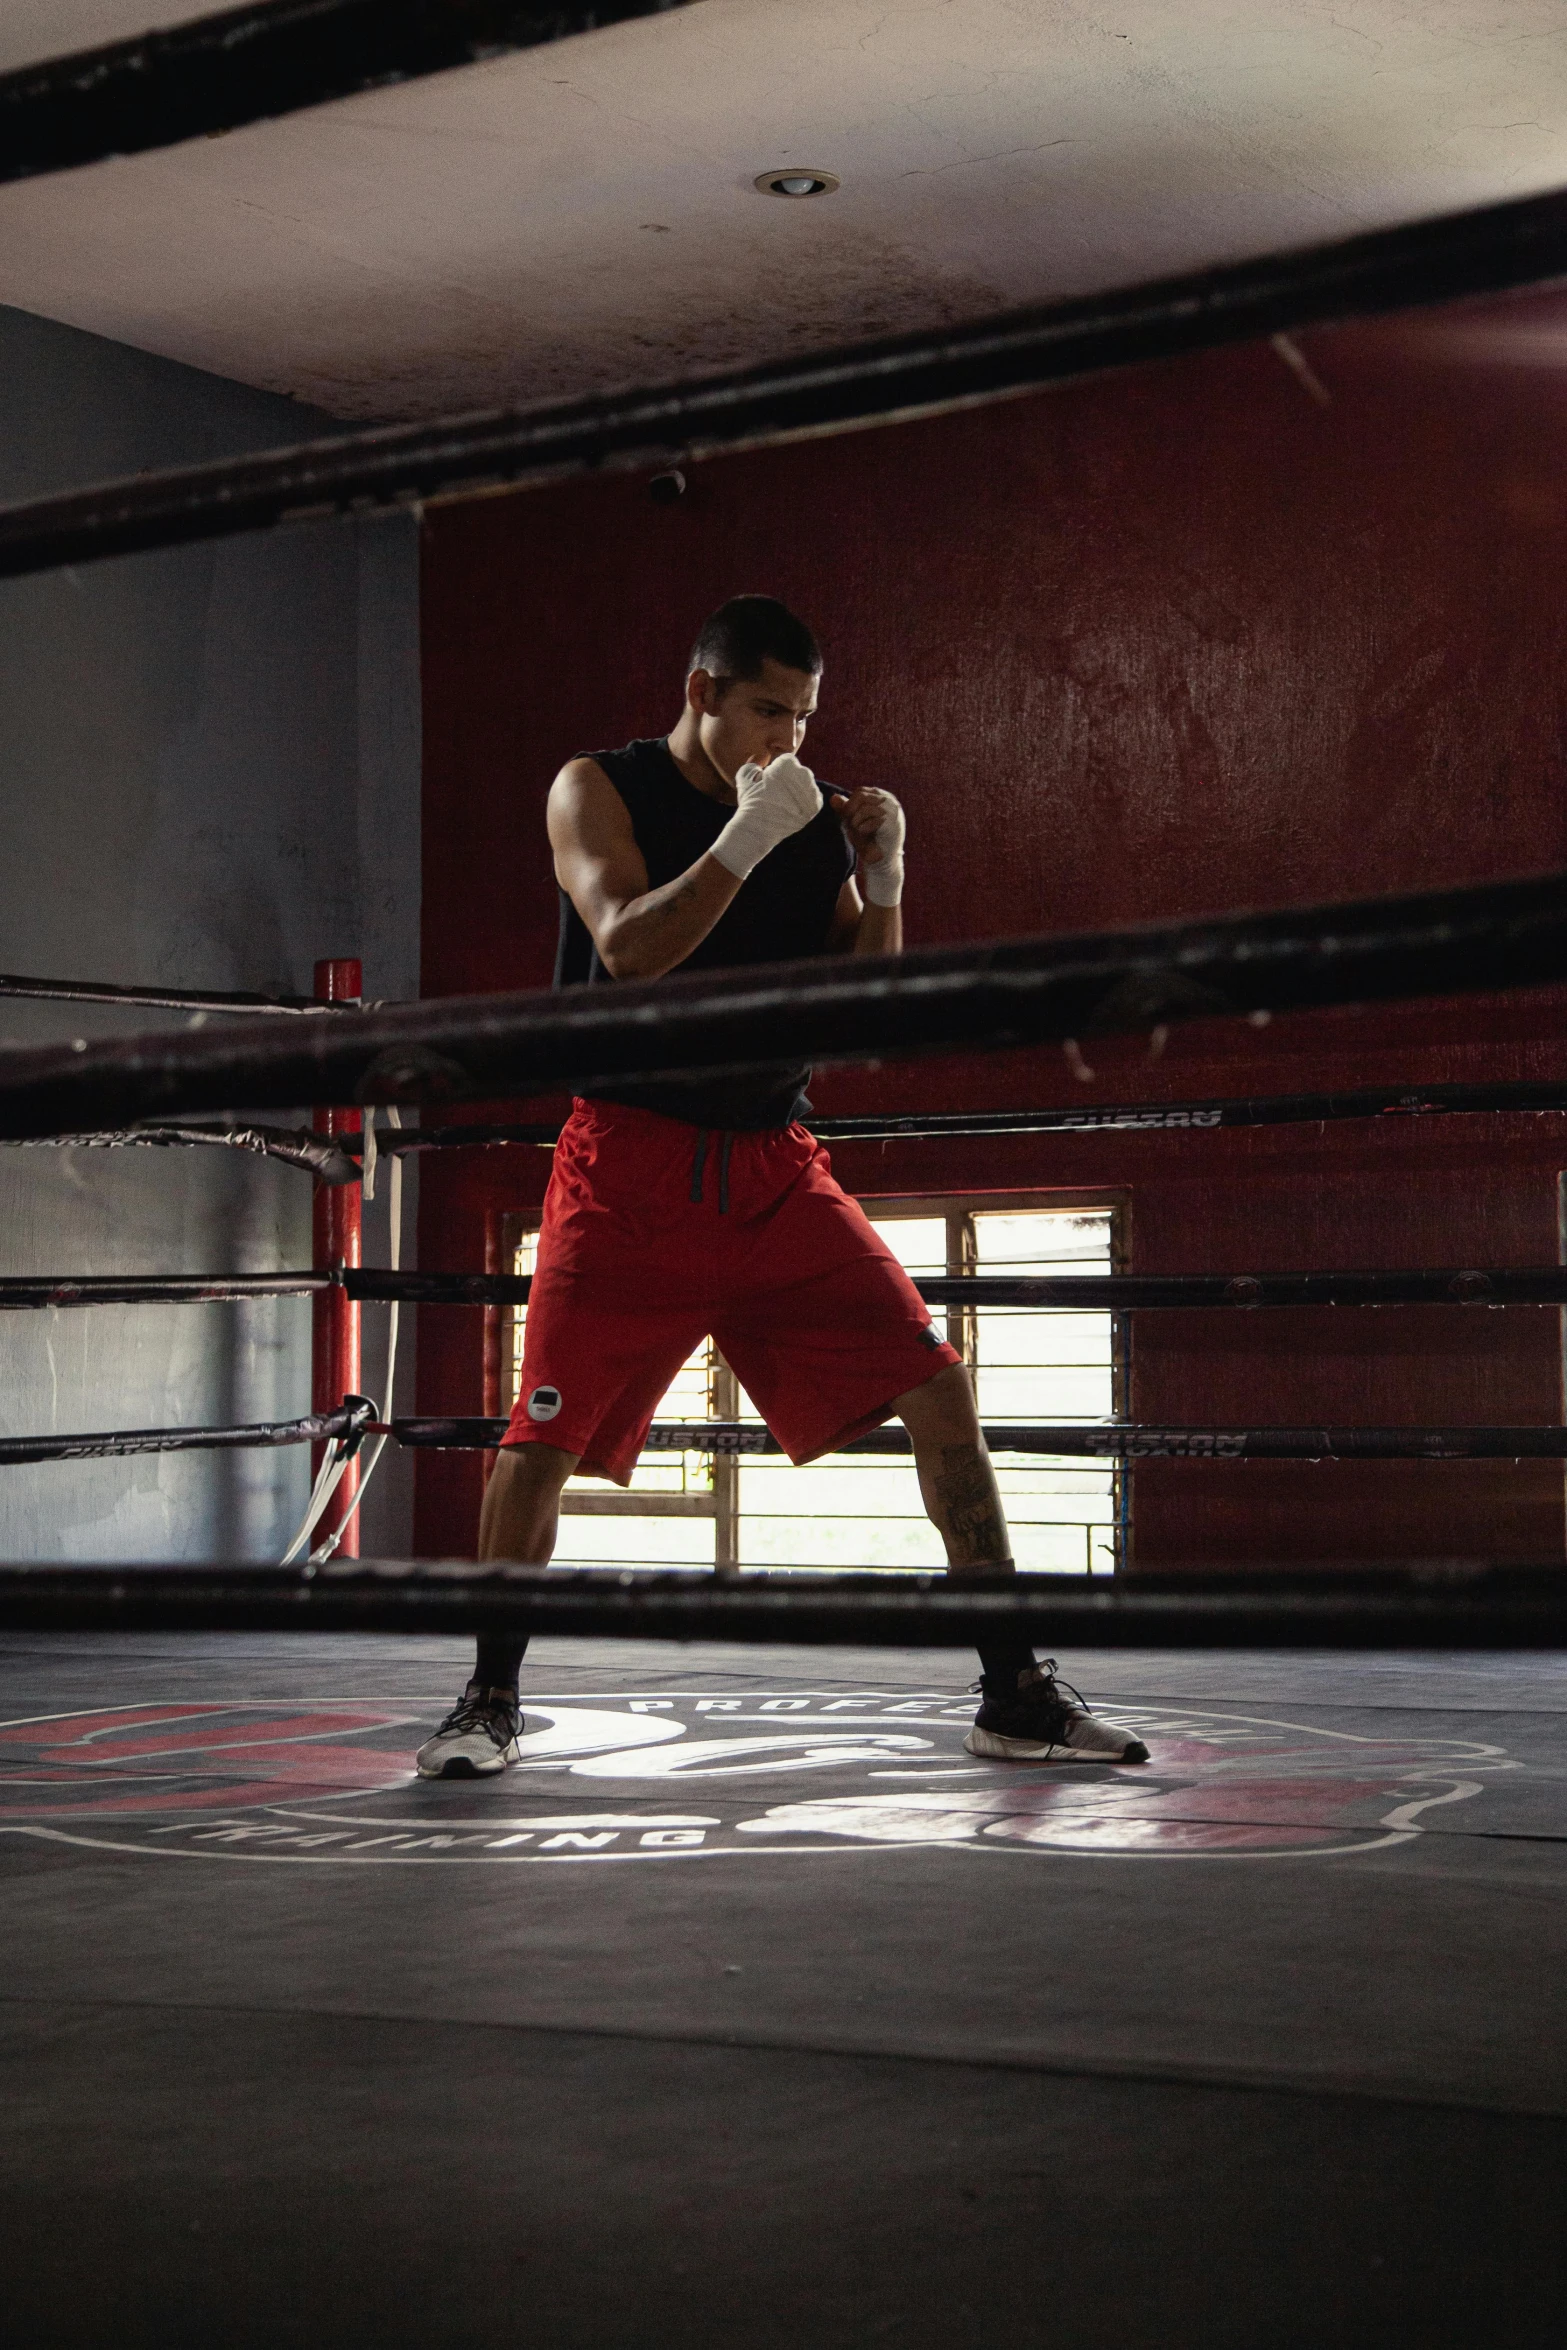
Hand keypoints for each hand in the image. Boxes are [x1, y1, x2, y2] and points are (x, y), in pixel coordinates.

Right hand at [711, 752, 822, 878]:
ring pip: (807, 786)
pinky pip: (814, 799)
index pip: (787, 761)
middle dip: (790, 780)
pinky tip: (793, 809)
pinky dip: (805, 803)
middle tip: (777, 794)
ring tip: (783, 803)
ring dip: (798, 791)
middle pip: (799, 772)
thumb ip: (754, 763)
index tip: (770, 782)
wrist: (759, 827)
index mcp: (788, 763)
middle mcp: (803, 773)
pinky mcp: (816, 805)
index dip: (777, 771)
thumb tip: (759, 758)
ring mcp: (811, 790)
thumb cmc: (750, 801)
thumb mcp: (745, 776)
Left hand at [832, 786, 904, 906]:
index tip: (847, 818)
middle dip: (851, 812)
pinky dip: (863, 829)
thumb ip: (845, 809)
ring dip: (856, 822)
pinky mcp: (893, 825)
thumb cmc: (868, 840)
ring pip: (865, 808)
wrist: (882, 860)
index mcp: (883, 797)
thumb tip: (833, 797)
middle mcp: (891, 802)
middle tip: (851, 825)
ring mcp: (894, 813)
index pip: (860, 792)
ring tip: (859, 831)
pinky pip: (872, 821)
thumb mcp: (853, 822)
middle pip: (861, 797)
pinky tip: (866, 835)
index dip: (849, 804)